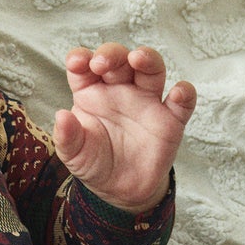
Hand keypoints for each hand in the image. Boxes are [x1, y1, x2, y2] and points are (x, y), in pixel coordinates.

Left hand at [54, 45, 194, 211]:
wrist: (121, 190)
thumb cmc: (95, 164)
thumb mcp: (74, 155)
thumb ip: (66, 137)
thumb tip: (60, 116)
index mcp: (92, 92)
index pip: (85, 66)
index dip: (80, 58)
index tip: (77, 63)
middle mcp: (120, 89)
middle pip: (119, 59)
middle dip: (111, 54)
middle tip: (102, 63)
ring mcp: (147, 101)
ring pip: (152, 69)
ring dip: (147, 59)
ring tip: (138, 59)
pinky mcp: (170, 120)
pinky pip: (182, 101)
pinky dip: (184, 93)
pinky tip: (178, 94)